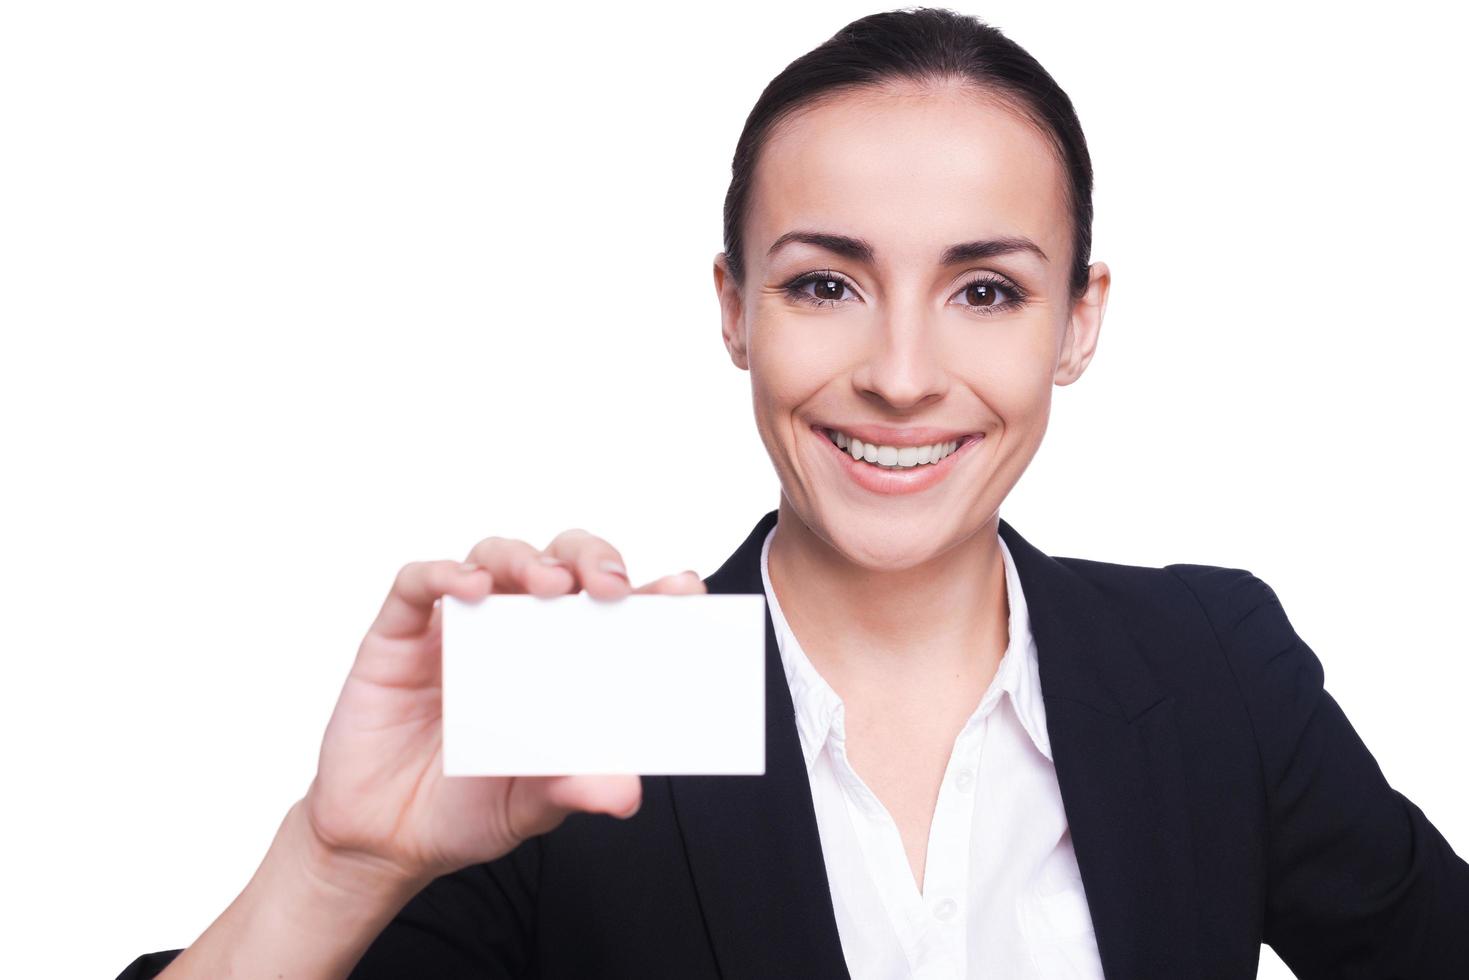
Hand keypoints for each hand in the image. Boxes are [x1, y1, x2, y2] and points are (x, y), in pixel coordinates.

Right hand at [299, 528, 706, 886]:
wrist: (386, 837)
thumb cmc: (469, 806)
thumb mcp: (535, 804)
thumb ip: (577, 787)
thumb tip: (627, 793)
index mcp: (561, 660)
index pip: (613, 609)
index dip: (652, 591)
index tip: (686, 590)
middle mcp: (516, 630)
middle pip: (560, 561)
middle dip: (591, 558)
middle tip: (611, 585)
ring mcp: (459, 625)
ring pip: (496, 556)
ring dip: (527, 560)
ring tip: (551, 586)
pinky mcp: (399, 632)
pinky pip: (418, 581)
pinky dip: (444, 573)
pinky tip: (468, 589)